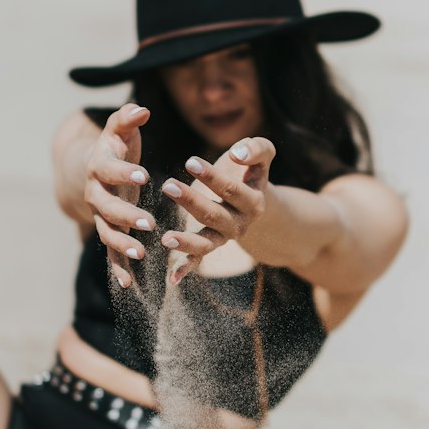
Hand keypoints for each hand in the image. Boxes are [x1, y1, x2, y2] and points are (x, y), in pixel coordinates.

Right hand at [83, 102, 153, 287]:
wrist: (95, 168)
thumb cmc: (115, 146)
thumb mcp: (120, 129)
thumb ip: (128, 117)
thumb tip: (141, 109)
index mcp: (99, 167)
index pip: (109, 170)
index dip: (124, 173)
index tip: (144, 175)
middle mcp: (96, 193)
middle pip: (107, 207)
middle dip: (127, 216)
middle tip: (150, 223)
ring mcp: (101, 215)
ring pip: (107, 232)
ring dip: (122, 244)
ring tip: (141, 254)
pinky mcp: (108, 230)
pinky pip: (111, 252)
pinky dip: (118, 268)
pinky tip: (130, 284)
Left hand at [159, 135, 275, 283]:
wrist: (254, 199)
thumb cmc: (251, 172)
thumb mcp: (262, 155)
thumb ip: (257, 149)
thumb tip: (237, 154)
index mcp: (253, 202)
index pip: (231, 189)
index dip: (211, 176)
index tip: (189, 161)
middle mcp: (240, 224)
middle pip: (214, 214)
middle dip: (191, 201)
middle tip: (168, 185)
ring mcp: (224, 238)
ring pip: (205, 243)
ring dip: (186, 242)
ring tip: (166, 238)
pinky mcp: (210, 245)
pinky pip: (198, 259)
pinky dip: (185, 268)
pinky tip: (172, 278)